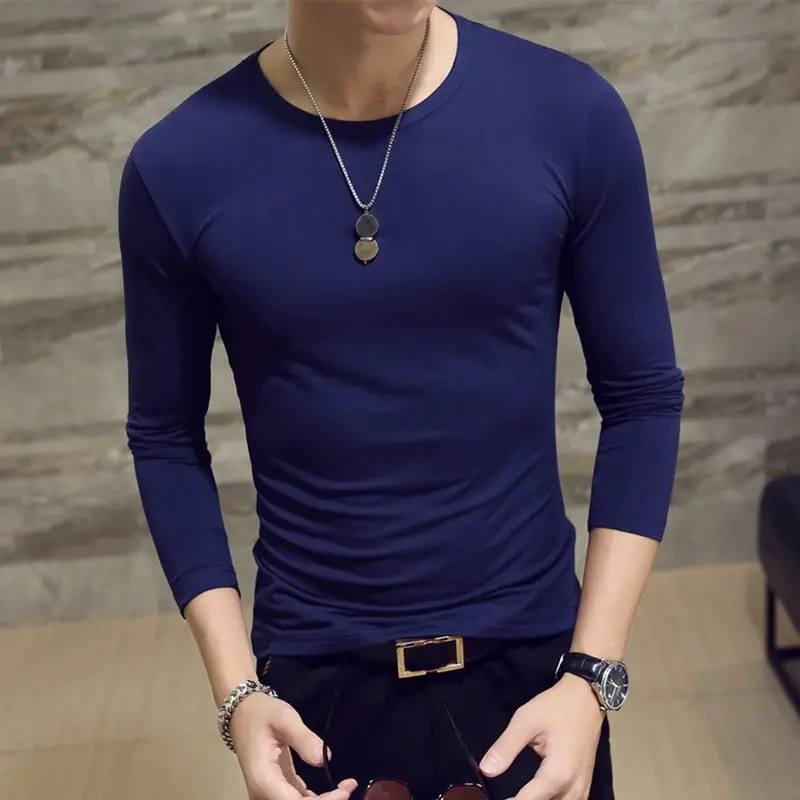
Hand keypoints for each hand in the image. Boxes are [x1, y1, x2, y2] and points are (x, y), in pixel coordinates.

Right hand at [230, 691, 356, 799]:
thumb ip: (304, 739)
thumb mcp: (285, 719)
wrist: (243, 711)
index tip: (344, 791)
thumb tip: (324, 759)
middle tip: (349, 787)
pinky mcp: (274, 787)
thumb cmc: (263, 713)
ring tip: (345, 787)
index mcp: (263, 779)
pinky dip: (314, 799)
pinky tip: (332, 790)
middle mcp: (262, 792)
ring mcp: (267, 792)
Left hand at [479, 675, 604, 799]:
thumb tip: (486, 770)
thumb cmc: (555, 707)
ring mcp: (582, 790)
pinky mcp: (584, 786)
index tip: (493, 799)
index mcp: (558, 774)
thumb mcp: (525, 721)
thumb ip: (505, 748)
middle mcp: (573, 788)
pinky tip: (536, 796)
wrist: (586, 698)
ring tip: (517, 795)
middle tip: (504, 794)